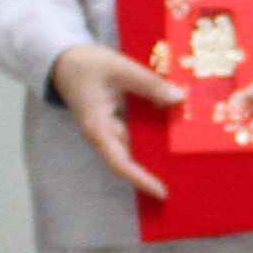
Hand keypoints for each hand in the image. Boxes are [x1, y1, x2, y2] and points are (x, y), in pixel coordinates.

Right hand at [49, 44, 182, 204]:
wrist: (65, 60)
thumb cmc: (86, 65)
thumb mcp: (119, 69)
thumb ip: (148, 83)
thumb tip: (178, 98)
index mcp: (98, 129)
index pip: (120, 163)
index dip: (140, 180)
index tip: (162, 192)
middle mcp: (104, 135)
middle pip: (131, 160)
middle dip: (155, 171)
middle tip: (185, 181)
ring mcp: (110, 129)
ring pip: (136, 147)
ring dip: (158, 151)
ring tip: (188, 159)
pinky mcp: (116, 121)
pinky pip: (137, 132)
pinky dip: (155, 131)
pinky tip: (177, 128)